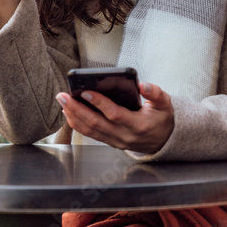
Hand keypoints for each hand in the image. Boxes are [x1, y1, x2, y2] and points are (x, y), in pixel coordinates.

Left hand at [56, 82, 174, 153]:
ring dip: (73, 116)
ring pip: (90, 130)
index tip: (85, 91)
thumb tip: (142, 85)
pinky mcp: (109, 142)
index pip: (114, 114)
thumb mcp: (165, 104)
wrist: (163, 140)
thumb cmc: (161, 118)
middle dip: (76, 109)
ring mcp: (115, 141)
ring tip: (62, 101)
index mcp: (138, 125)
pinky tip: (68, 111)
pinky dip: (77, 123)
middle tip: (63, 96)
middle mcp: (124, 135)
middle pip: (95, 124)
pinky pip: (90, 134)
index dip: (99, 103)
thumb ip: (155, 93)